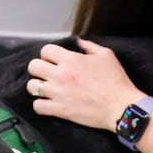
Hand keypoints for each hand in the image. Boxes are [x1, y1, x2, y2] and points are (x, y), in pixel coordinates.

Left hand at [25, 39, 140, 130]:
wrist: (121, 107)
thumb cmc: (116, 81)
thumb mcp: (106, 56)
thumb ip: (89, 46)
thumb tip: (78, 42)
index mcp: (71, 59)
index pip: (45, 50)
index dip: (48, 54)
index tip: (52, 60)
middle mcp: (61, 75)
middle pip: (33, 66)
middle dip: (38, 68)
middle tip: (46, 73)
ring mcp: (58, 93)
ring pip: (32, 86)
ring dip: (37, 86)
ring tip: (45, 89)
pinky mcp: (60, 110)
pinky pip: (38, 106)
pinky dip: (40, 105)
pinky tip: (47, 103)